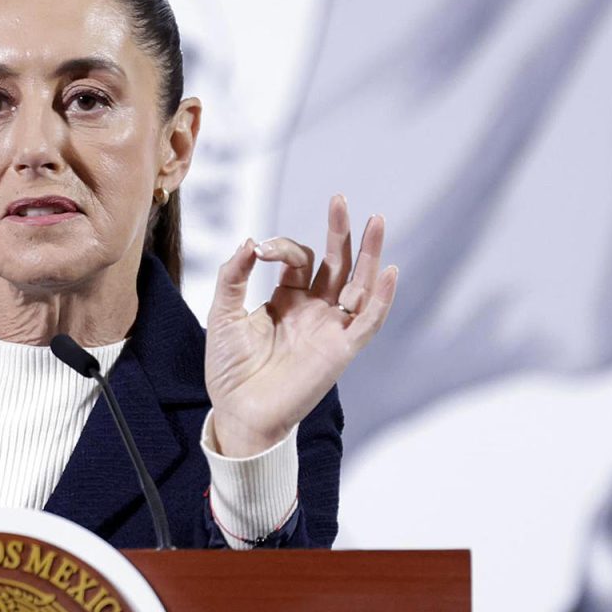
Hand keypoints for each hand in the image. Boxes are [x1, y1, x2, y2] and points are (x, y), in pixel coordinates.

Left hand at [205, 194, 396, 455]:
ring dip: (369, 253)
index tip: (260, 250)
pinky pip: (368, 321)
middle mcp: (314, 311)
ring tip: (376, 219)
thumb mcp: (223, 314)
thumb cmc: (229, 369)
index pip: (299, 260)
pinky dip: (381, 297)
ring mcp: (330, 328)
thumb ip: (234, 276)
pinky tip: (387, 270)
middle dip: (340, 232)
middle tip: (339, 199)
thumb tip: (251, 241)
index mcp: (288, 300)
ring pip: (359, 284)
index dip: (283, 248)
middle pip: (337, 263)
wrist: (238, 412)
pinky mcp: (341, 350)